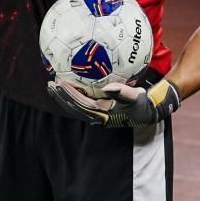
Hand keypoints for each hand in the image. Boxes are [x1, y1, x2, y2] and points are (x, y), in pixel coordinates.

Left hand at [47, 79, 179, 127]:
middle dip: (62, 96)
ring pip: (77, 105)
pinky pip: (84, 101)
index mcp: (103, 114)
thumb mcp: (135, 97)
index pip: (80, 105)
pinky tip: (69, 85)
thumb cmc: (142, 104)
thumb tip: (106, 88)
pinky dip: (75, 94)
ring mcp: (98, 112)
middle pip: (74, 106)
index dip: (69, 96)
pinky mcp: (101, 107)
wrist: (149, 111)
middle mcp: (98, 115)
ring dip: (66, 96)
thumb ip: (121, 92)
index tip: (59, 85)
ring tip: (54, 86)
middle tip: (50, 85)